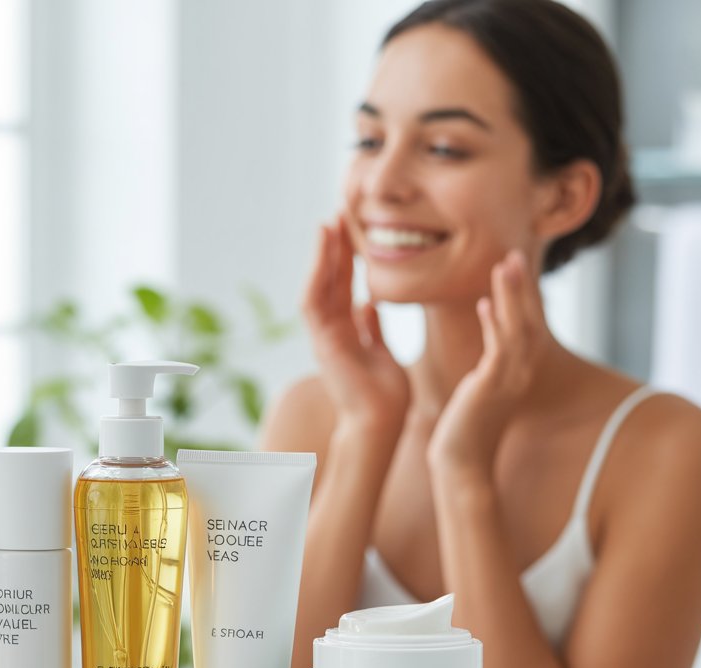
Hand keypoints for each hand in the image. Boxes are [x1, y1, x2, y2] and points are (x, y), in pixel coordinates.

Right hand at [303, 214, 409, 437]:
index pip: (342, 286)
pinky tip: (326, 247)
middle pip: (328, 280)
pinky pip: (314, 299)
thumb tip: (370, 307)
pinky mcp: (322, 340)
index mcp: (346, 331)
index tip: (352, 230)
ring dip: (322, 254)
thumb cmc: (386, 396)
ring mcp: (323, 335)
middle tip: (338, 213)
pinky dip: (318, 272)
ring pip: (317, 285)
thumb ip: (373, 329)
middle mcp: (331, 330)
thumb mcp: (383, 352)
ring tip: (328, 223)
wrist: (381, 422)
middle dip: (332, 247)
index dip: (345, 258)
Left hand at [428, 250, 550, 476]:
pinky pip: (498, 351)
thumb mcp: (479, 392)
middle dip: (522, 287)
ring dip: (511, 296)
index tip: (514, 266)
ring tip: (504, 265)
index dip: (522, 296)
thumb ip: (486, 371)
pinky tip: (484, 304)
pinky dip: (494, 326)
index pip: (524, 325)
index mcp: (516, 371)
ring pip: (517, 329)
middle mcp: (520, 373)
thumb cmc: (465, 430)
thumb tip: (483, 360)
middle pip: (528, 320)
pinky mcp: (492, 389)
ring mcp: (509, 381)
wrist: (461, 464)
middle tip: (515, 254)